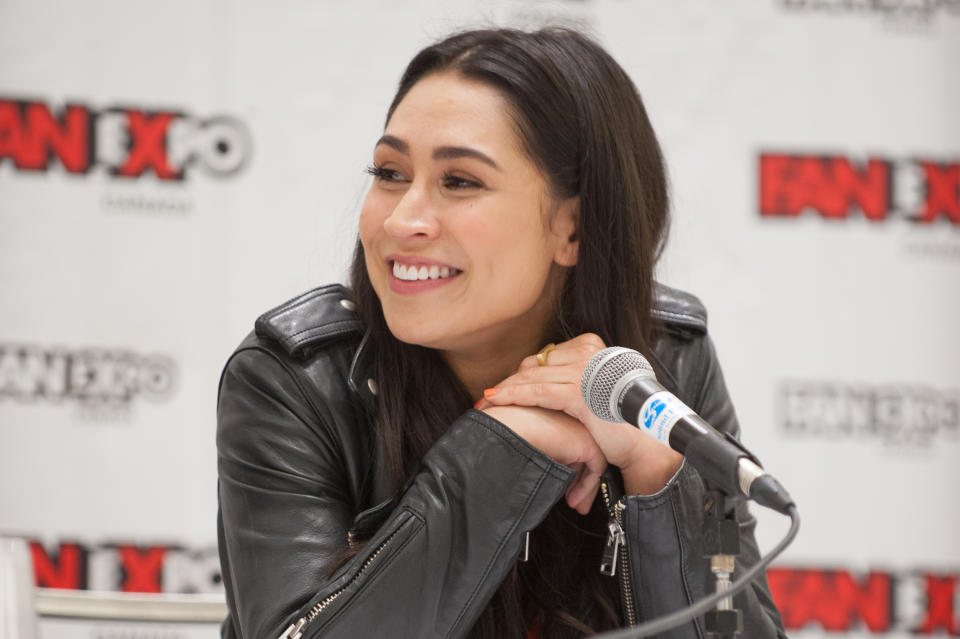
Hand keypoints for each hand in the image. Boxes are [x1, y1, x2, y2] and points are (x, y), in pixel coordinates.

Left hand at [480, 334, 683, 495]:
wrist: (644, 442)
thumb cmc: (621, 420)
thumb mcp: (595, 391)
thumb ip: (573, 380)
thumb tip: (542, 381)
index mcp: (594, 347)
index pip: (546, 357)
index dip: (522, 374)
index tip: (502, 388)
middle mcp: (589, 353)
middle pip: (535, 364)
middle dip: (510, 382)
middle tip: (487, 397)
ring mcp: (585, 370)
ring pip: (532, 376)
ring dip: (505, 390)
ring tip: (485, 402)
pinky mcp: (579, 392)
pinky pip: (537, 391)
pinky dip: (513, 395)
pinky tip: (495, 399)